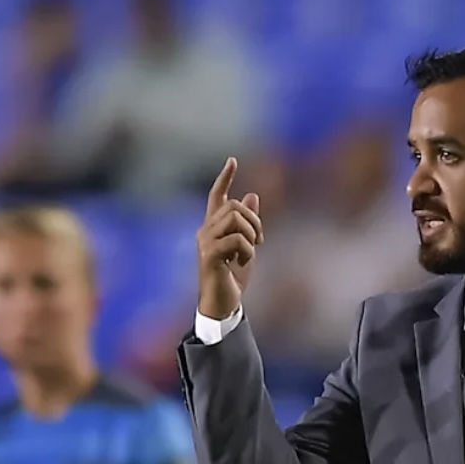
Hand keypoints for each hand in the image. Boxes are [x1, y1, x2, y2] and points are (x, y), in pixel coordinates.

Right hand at [197, 157, 264, 319]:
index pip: (217, 196)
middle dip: (255, 221)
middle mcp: (206, 230)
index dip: (225, 178)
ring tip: (248, 254)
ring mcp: (205, 242)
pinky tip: (241, 263)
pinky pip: (236, 239)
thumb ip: (248, 223)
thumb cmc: (232, 276)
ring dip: (251, 236)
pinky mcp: (209, 255)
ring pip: (236, 219)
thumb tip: (253, 195)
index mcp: (214, 227)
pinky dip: (248, 251)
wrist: (223, 303)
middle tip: (258, 241)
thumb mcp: (247, 245)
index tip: (232, 160)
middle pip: (236, 207)